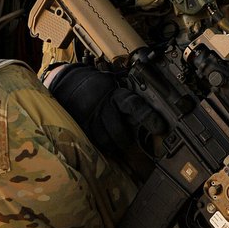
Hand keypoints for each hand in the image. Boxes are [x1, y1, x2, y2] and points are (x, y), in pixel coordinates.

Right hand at [46, 63, 165, 152]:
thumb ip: (128, 100)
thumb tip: (151, 115)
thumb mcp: (114, 87)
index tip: (160, 128)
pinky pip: (95, 144)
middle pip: (120, 132)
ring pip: (107, 141)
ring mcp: (91, 119)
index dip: (148, 117)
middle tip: (130, 140)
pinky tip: (104, 139)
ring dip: (114, 144)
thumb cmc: (97, 86)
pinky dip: (102, 145)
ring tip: (115, 140)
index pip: (135, 105)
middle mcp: (104, 107)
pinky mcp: (81, 128)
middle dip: (127, 139)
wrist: (68, 82)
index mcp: (116, 95)